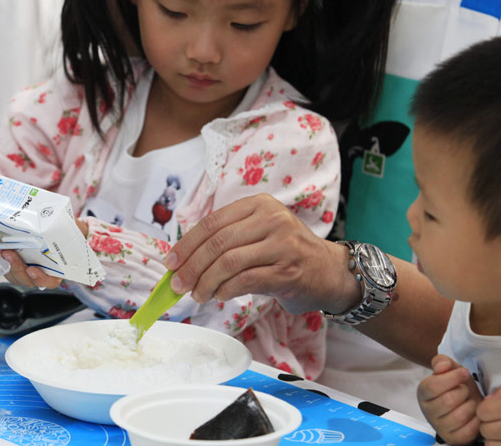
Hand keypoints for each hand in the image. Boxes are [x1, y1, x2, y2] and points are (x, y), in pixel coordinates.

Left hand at [0, 217, 87, 287]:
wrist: (57, 228)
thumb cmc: (66, 232)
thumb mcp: (70, 229)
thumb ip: (65, 227)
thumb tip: (57, 215)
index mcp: (57, 271)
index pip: (50, 282)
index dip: (41, 279)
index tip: (32, 270)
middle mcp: (41, 274)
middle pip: (27, 280)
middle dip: (17, 268)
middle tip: (10, 254)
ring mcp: (28, 270)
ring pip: (15, 275)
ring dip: (7, 264)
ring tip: (1, 250)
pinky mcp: (17, 264)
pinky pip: (8, 268)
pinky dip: (2, 260)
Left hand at [164, 193, 355, 312]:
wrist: (329, 272)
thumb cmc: (286, 253)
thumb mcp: (259, 233)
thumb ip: (227, 239)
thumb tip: (183, 260)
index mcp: (259, 204)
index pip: (212, 223)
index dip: (187, 244)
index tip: (170, 263)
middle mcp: (272, 219)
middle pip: (218, 243)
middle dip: (191, 267)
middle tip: (177, 285)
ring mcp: (282, 245)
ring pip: (229, 262)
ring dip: (206, 282)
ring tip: (198, 294)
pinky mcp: (287, 272)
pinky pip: (245, 281)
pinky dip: (225, 290)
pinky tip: (220, 295)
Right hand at [417, 354, 482, 444]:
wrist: (466, 403)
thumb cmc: (456, 386)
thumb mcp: (450, 369)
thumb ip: (443, 361)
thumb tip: (442, 366)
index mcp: (423, 393)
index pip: (433, 386)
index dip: (452, 378)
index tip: (463, 373)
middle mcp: (428, 411)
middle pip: (448, 401)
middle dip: (463, 392)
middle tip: (465, 389)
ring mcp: (440, 427)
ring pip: (459, 416)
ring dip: (471, 406)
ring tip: (469, 401)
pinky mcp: (453, 438)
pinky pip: (468, 430)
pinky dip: (476, 420)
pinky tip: (474, 414)